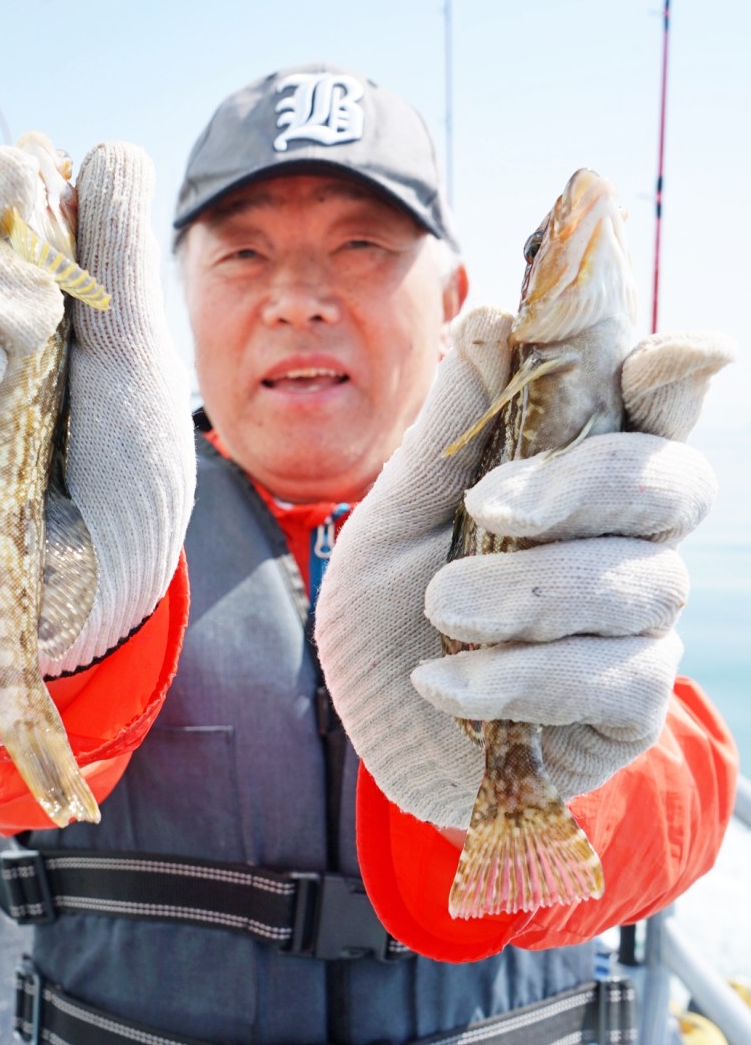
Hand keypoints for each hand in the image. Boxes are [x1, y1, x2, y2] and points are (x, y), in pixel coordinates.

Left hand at [314, 307, 732, 830]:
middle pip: (671, 483)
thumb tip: (495, 315)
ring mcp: (635, 625)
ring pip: (637, 583)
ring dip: (529, 594)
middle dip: (583, 487)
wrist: (372, 729)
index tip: (672, 351)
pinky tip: (447, 685)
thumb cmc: (390, 613)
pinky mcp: (627, 707)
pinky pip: (614, 678)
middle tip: (489, 506)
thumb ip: (448, 432)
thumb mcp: (393, 518)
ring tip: (442, 609)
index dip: (672, 374)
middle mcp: (624, 541)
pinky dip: (520, 677)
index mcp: (573, 476)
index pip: (651, 407)